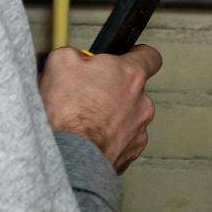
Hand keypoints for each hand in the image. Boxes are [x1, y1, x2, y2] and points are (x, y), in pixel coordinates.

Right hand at [40, 44, 161, 175]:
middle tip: (88, 92)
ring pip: (127, 116)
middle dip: (113, 89)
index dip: (137, 54)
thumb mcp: (61, 63)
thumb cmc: (68, 113)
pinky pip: (121, 139)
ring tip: (83, 120)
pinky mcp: (130, 154)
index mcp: (131, 75)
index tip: (128, 57)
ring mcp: (138, 131)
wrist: (68, 158)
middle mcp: (142, 103)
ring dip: (111, 115)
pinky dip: (107, 137)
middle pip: (133, 89)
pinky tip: (87, 137)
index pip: (150, 57)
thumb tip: (75, 58)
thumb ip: (76, 54)